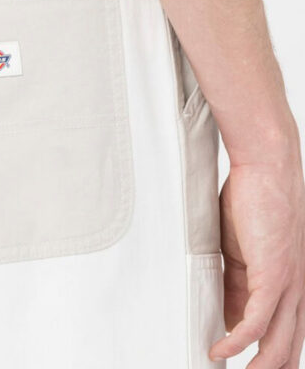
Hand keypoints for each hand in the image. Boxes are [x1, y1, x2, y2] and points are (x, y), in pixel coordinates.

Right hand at [210, 140, 304, 367]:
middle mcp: (297, 289)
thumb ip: (237, 280)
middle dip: (268, 367)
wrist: (267, 169)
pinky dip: (236, 342)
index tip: (242, 363)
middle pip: (288, 346)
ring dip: (257, 367)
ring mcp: (289, 284)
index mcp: (291, 282)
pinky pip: (255, 322)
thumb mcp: (241, 248)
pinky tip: (220, 351)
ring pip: (278, 344)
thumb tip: (229, 310)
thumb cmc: (255, 199)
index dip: (266, 354)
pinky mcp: (274, 276)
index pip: (282, 332)